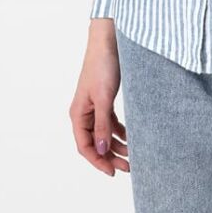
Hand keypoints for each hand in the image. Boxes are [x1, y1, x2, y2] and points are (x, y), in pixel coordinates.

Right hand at [68, 18, 129, 175]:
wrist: (109, 40)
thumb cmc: (103, 65)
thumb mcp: (104, 98)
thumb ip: (102, 125)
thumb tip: (100, 151)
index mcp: (78, 114)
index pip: (85, 147)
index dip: (98, 161)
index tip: (113, 172)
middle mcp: (84, 113)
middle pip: (95, 143)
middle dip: (110, 156)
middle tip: (128, 167)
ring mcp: (94, 106)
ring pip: (104, 134)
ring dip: (117, 145)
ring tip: (133, 155)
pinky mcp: (105, 99)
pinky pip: (111, 122)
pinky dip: (120, 131)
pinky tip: (131, 137)